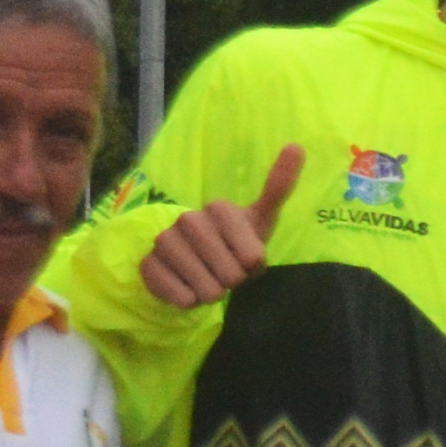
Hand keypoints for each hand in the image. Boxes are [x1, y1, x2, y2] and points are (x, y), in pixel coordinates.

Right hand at [140, 143, 303, 309]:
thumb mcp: (262, 220)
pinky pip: (180, 296)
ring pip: (206, 288)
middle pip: (230, 273)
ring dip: (213, 293)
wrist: (197, 266)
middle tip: (228, 273)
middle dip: (235, 282)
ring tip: (209, 281)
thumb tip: (297, 145)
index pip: (252, 255)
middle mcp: (189, 219)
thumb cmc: (235, 244)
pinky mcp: (148, 264)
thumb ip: (279, 187)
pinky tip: (188, 290)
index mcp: (219, 208)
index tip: (248, 260)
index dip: (253, 266)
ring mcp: (165, 241)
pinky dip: (190, 301)